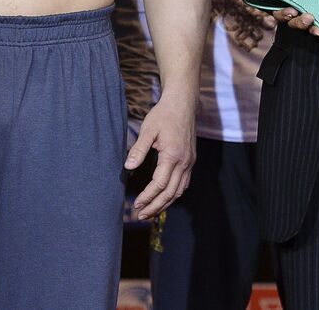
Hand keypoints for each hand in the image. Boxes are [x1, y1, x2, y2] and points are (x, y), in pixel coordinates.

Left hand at [125, 93, 195, 219]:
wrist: (183, 104)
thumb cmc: (163, 115)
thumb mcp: (147, 130)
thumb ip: (138, 150)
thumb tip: (128, 168)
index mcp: (173, 155)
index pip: (160, 184)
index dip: (147, 196)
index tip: (135, 204)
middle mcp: (184, 161)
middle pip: (171, 192)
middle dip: (155, 206)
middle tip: (141, 215)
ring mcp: (190, 162)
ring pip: (179, 190)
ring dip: (165, 203)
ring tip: (151, 212)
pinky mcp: (191, 160)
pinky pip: (184, 183)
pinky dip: (174, 194)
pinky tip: (165, 198)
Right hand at [273, 0, 318, 37]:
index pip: (272, 0)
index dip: (278, 8)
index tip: (288, 8)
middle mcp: (284, 3)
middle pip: (283, 15)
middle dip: (288, 16)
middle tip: (294, 12)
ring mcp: (298, 9)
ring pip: (296, 22)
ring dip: (302, 23)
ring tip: (310, 19)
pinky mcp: (311, 13)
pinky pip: (311, 25)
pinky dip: (316, 28)